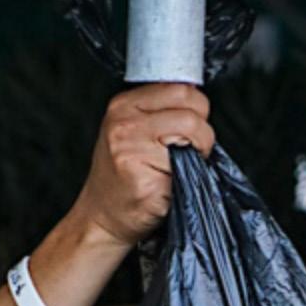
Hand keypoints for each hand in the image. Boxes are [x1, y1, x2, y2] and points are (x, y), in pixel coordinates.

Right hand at [69, 84, 215, 248]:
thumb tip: (198, 103)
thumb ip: (162, 113)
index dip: (197, 111)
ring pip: (195, 132)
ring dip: (199, 155)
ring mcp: (132, 149)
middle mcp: (125, 122)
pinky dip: (188, 180)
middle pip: (192, 107)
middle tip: (188, 153)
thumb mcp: (135, 132)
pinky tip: (167, 186)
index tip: (188, 131)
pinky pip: (189, 169)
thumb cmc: (125, 177)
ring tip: (176, 169)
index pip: (182, 88)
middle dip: (202, 132)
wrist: (103, 217)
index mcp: (124, 104)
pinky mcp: (144, 179)